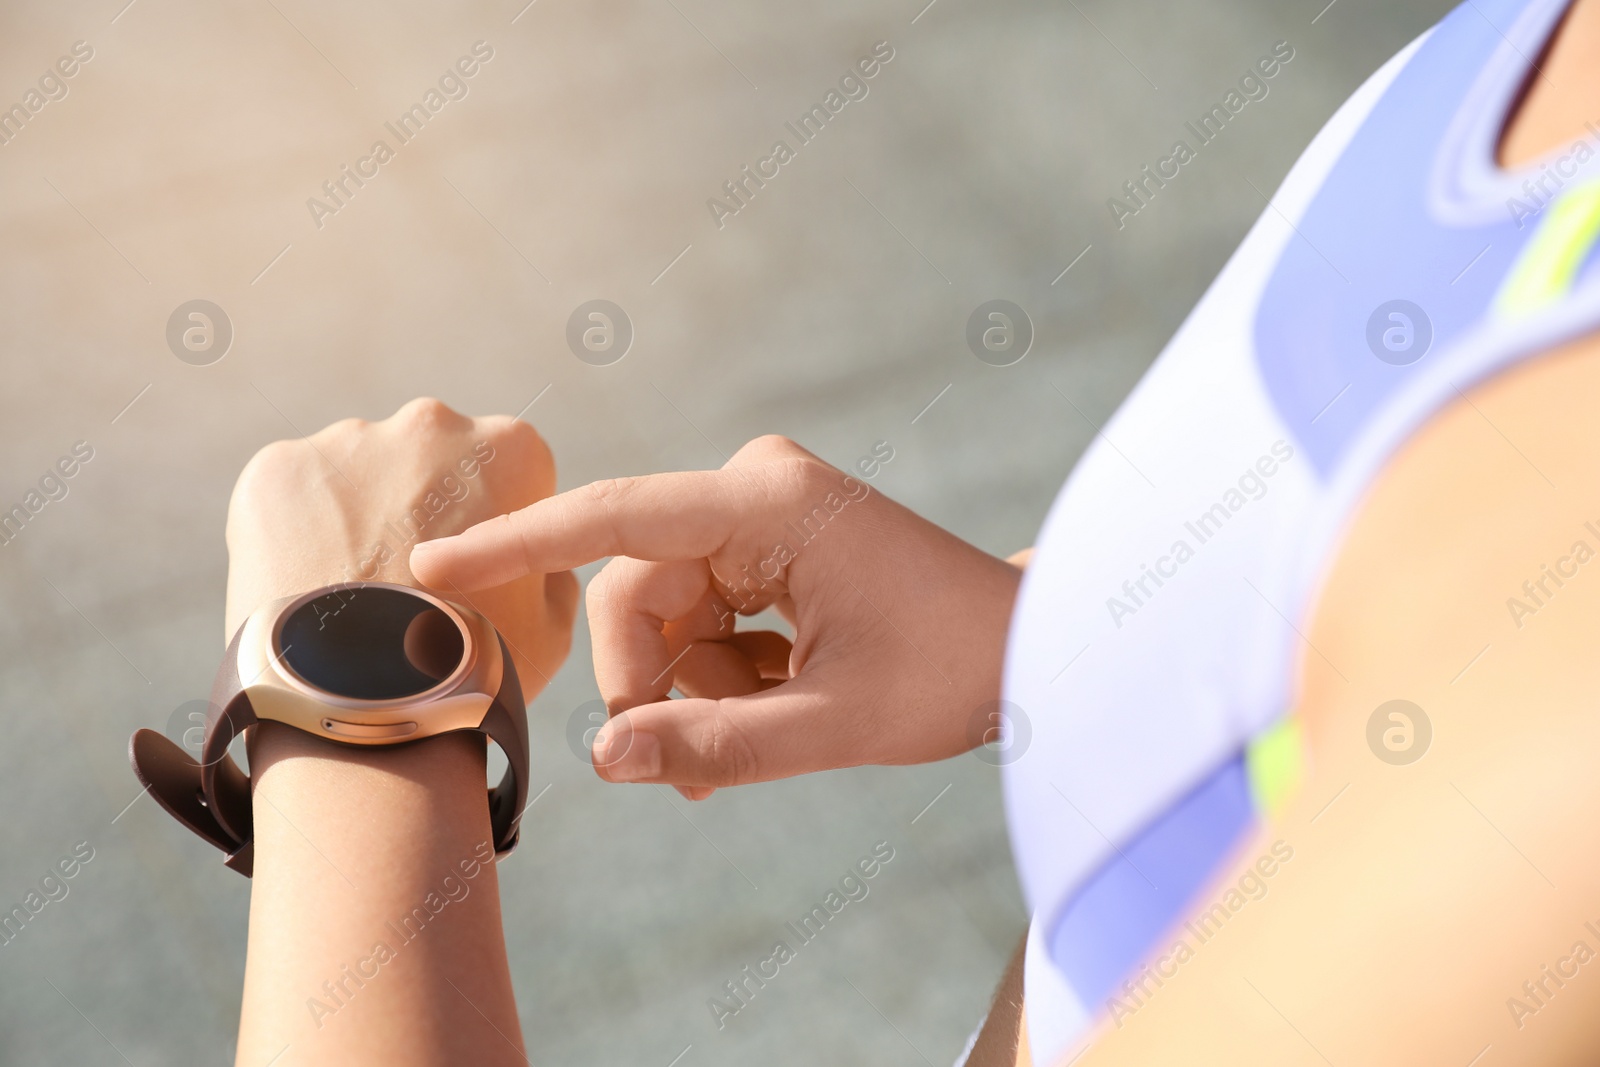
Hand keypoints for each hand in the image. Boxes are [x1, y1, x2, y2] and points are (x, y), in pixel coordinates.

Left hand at [224, 397, 577, 697]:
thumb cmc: (470, 667)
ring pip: (354, 474)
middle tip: (408, 586)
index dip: (487, 525)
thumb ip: (550, 567)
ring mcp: (348, 440)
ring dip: (356, 519)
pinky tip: (308, 588)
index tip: (471, 573)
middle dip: (420, 507)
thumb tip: (531, 560)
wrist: (368, 703)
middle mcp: (431, 424)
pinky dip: (294, 533)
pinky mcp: (277, 467)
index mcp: (510, 449)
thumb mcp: (555, 624)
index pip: (504, 471)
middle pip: (427, 461)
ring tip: (353, 598)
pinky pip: (290, 495)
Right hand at [410, 435, 1018, 796]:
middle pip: (635, 591)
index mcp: (767, 504)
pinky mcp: (768, 541)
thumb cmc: (951, 669)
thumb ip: (715, 744)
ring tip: (740, 749)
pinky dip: (710, 674)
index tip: (434, 566)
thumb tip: (605, 757)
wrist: (1024, 644)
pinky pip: (699, 613)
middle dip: (646, 682)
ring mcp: (761, 513)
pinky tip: (756, 714)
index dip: (519, 545)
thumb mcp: (834, 723)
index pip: (614, 519)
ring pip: (662, 611)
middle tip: (684, 765)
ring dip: (686, 688)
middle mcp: (754, 490)